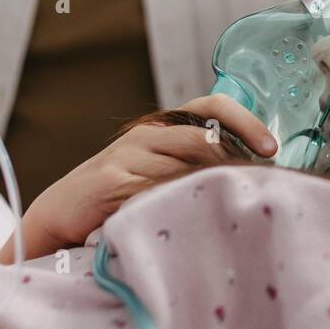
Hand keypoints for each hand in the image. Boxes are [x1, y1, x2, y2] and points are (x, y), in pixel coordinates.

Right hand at [0, 94, 277, 261]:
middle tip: (260, 190)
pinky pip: (155, 192)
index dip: (245, 122)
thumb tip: (251, 176)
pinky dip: (177, 205)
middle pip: (206, 140)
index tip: (271, 147)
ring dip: (211, 189)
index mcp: (161, 127)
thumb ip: (191, 166)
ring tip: (233, 211)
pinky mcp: (111, 182)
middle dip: (237, 165)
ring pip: (185, 168)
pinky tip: (193, 221)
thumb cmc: (116, 195)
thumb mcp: (155, 171)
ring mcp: (127, 156)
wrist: (58, 212)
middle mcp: (146, 135)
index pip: (211, 107)